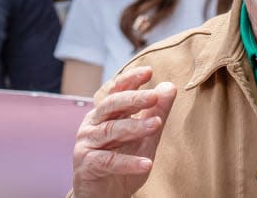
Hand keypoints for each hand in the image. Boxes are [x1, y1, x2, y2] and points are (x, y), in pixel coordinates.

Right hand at [72, 66, 176, 197]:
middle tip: (153, 96)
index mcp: (106, 113)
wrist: (104, 196)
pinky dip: (128, 162)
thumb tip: (169, 86)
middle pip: (112, 105)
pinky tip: (146, 163)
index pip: (116, 90)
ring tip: (156, 125)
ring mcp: (87, 144)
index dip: (130, 80)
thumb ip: (156, 113)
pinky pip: (109, 161)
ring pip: (111, 130)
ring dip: (134, 127)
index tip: (149, 71)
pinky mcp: (87, 165)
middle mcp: (93, 124)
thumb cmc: (122, 162)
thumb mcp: (145, 137)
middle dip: (133, 99)